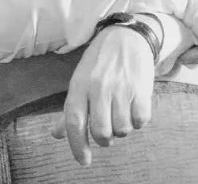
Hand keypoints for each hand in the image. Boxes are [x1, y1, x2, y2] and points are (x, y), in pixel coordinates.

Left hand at [52, 26, 154, 165]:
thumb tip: (56, 134)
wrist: (126, 36)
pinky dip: (138, 121)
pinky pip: (140, 121)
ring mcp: (120, 87)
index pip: (74, 122)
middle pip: (100, 131)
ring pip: (121, 129)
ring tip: (120, 112)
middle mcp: (98, 87)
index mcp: (79, 85)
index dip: (77, 145)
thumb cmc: (99, 62)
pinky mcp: (141, 88)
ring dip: (122, 128)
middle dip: (105, 139)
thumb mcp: (80, 79)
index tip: (84, 161)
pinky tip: (134, 107)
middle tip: (107, 130)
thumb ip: (70, 109)